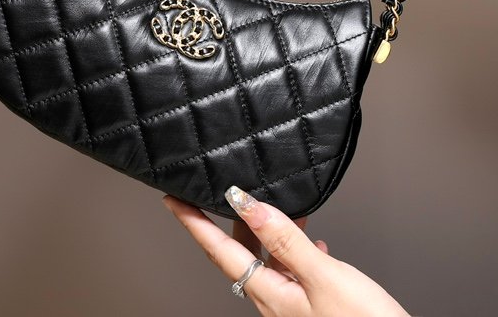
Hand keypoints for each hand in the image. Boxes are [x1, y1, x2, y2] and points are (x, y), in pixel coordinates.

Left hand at [163, 187, 409, 316]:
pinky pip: (293, 270)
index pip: (220, 251)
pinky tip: (310, 240)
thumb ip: (286, 240)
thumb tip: (248, 205)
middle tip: (214, 192)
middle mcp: (275, 301)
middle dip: (228, 221)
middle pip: (241, 254)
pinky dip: (295, 248)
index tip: (174, 199)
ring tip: (269, 204)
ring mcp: (294, 305)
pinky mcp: (314, 306)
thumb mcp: (323, 277)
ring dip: (266, 230)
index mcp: (270, 294)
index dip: (194, 223)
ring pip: (268, 260)